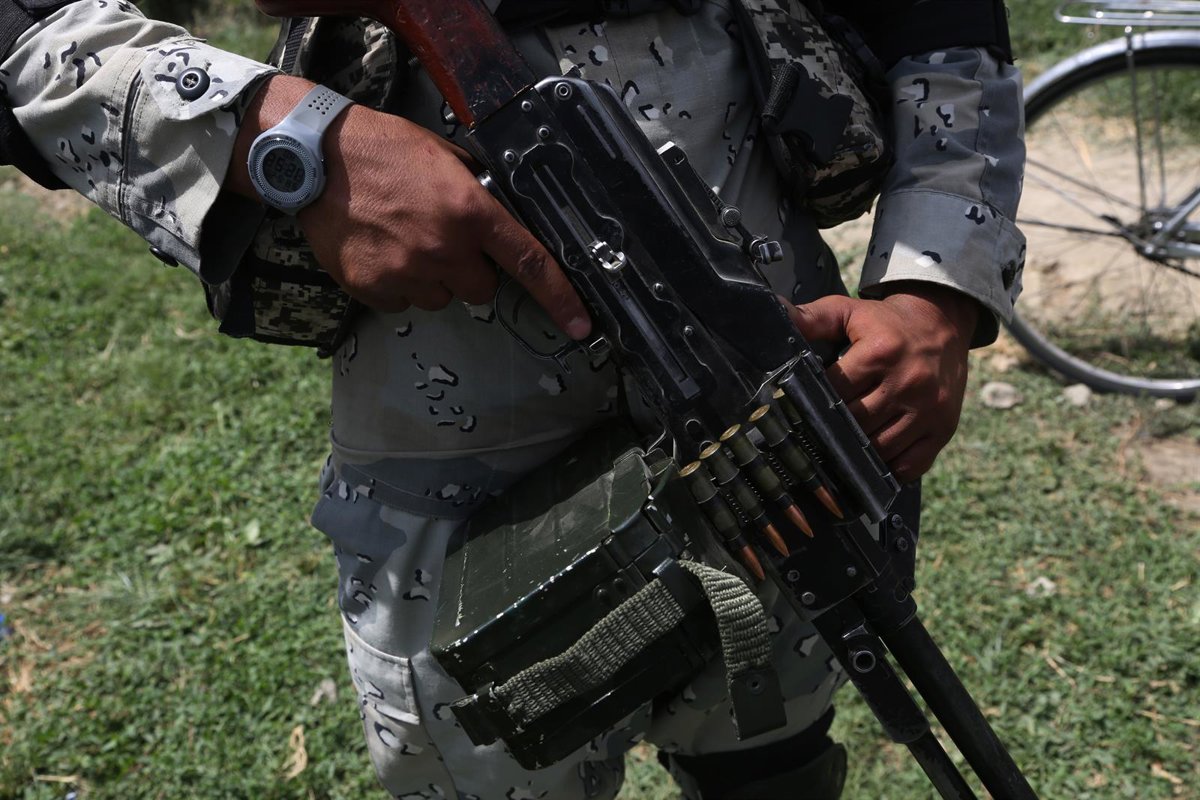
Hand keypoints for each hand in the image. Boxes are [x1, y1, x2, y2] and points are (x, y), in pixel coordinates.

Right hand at [227, 76, 590, 338]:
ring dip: (431, 277)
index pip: (529, 263)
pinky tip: (381, 249)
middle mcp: (444, 248)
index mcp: (470, 212)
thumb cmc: (383, 149)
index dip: (560, 298)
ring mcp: (407, 272)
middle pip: (481, 289)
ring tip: (403, 238)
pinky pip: (402, 302)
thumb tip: (502, 219)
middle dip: (469, 270)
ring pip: (440, 298)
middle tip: (442, 239)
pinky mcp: (374, 288)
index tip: (581, 325)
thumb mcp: (446, 157)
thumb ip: (478, 194)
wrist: (316, 158)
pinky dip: (396, 283)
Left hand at [787, 282, 978, 482]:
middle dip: (834, 429)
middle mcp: (908, 382)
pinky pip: (910, 465)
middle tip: (818, 431)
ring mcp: (929, 409)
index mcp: (881, 352)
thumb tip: (775, 312)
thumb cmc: (886, 322)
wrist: (941, 323)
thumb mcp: (848, 312)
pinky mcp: (944, 429)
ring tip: (842, 445)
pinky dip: (889, 467)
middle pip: (856, 423)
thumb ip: (812, 318)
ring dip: (858, 452)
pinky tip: (873, 458)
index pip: (835, 391)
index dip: (816, 402)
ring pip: (880, 449)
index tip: (804, 407)